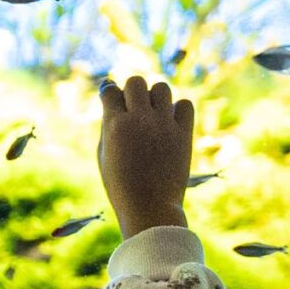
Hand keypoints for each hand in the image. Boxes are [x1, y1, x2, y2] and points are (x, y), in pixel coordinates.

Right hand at [96, 76, 193, 235]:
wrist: (149, 207)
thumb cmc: (120, 184)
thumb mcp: (103, 154)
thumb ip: (107, 125)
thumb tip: (113, 103)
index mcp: (114, 124)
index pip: (110, 90)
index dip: (109, 94)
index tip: (112, 102)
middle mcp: (140, 119)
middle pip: (136, 81)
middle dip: (132, 91)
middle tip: (133, 108)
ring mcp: (164, 125)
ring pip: (162, 87)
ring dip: (155, 97)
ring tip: (154, 115)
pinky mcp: (184, 134)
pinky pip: (186, 104)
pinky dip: (178, 109)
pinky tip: (171, 123)